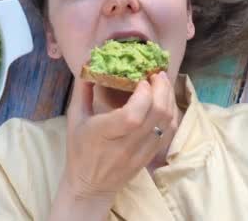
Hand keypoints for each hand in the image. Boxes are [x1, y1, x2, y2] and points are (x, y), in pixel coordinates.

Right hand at [49, 72, 176, 219]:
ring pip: (167, 122)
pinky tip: (166, 101)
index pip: (132, 116)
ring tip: (162, 83)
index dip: (143, 95)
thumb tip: (90, 63)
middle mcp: (126, 144)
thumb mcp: (74, 118)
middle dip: (161, 89)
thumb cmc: (79, 149)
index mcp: (104, 134)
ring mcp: (141, 152)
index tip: (140, 80)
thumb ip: (83, 90)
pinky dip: (172, 113)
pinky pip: (170, 132)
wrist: (90, 185)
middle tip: (156, 73)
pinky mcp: (151, 156)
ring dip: (169, 98)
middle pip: (156, 115)